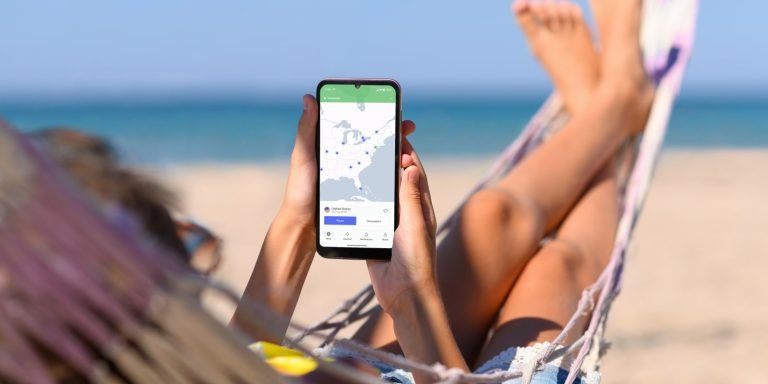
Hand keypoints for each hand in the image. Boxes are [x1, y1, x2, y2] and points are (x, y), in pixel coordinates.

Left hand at [279, 95, 417, 229]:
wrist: (304, 226)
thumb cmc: (300, 190)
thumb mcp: (302, 157)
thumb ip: (307, 129)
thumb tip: (308, 98)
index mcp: (333, 146)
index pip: (357, 125)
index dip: (375, 115)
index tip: (392, 108)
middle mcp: (347, 159)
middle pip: (374, 141)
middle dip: (393, 133)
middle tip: (407, 129)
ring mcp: (356, 176)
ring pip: (381, 161)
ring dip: (397, 154)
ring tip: (407, 153)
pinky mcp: (362, 194)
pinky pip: (380, 182)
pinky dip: (393, 176)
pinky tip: (403, 173)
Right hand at [367, 138, 437, 314]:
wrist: (405, 297)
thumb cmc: (416, 262)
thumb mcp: (413, 226)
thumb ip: (411, 198)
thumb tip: (411, 167)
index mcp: (421, 208)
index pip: (414, 173)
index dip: (407, 153)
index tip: (396, 134)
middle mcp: (407, 214)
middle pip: (395, 181)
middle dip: (386, 163)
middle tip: (370, 143)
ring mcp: (390, 226)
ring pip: (379, 197)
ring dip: (370, 182)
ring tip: (355, 162)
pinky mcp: (375, 238)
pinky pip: (366, 217)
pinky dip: (358, 205)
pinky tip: (345, 194)